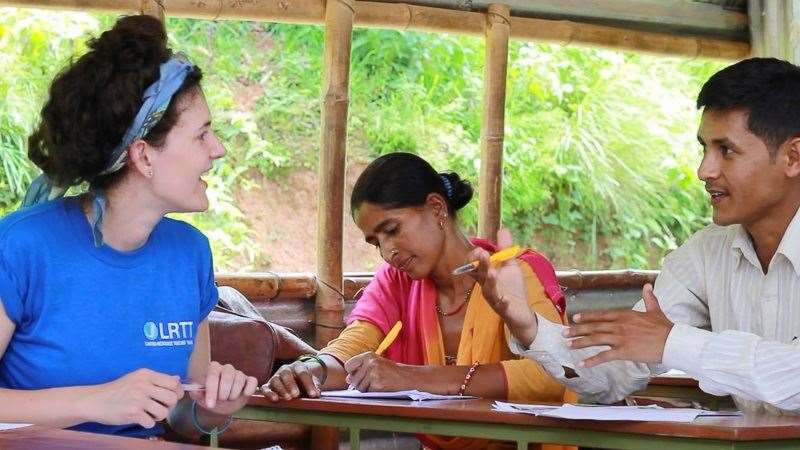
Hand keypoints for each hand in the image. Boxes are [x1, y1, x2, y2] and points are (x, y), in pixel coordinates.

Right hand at [84, 368, 183, 428]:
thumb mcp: (137, 378)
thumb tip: (178, 380)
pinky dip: (147, 423)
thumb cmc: (118, 390)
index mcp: (146, 374)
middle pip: (172, 398)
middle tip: (159, 407)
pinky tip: (139, 418)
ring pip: (164, 412)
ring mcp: (138, 399)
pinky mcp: (132, 413)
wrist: (94, 400)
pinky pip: (151, 423)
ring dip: (158, 416)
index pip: (173, 383)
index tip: (171, 397)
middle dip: (169, 406)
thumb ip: (157, 379)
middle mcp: (143, 385)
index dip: (177, 392)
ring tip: (148, 413)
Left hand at [188, 361, 257, 414]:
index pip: (213, 374)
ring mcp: (239, 374)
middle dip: (223, 393)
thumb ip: (196, 392)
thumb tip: (196, 390)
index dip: (212, 390)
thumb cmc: (210, 398)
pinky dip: (249, 389)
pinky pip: (252, 381)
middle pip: (227, 376)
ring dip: (233, 394)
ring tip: (229, 399)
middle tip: (221, 400)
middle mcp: (226, 368)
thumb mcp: (200, 397)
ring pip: (239, 379)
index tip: (210, 404)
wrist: (221, 406)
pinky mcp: (249, 380)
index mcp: (213, 369)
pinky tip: (244, 394)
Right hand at [261, 360, 321, 401]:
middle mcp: (285, 369)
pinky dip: (268, 393)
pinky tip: (275, 399)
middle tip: (296, 395)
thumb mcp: (313, 382)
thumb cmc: (306, 382)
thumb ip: (315, 387)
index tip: (313, 395)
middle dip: (291, 384)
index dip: (308, 384)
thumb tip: (316, 394)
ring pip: (276, 380)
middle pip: (286, 373)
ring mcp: (276, 377)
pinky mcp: (269, 385)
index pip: (303, 372)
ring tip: (288, 398)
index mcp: (298, 366)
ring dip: (281, 389)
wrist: (298, 380)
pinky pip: (265, 388)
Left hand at [344, 352, 410, 391]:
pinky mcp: (378, 384)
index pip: (348, 365)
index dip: (351, 373)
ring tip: (376, 383)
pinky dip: (372, 392)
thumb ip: (360, 369)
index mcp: (368, 355)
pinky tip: (380, 387)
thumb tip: (347, 379)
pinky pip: (368, 392)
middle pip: (352, 379)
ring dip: (366, 389)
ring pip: (359, 387)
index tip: (357, 375)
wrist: (406, 377)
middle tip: (371, 381)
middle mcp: (370, 363)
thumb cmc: (389, 371)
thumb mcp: (375, 364)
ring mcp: (374, 373)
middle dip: (358, 384)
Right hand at [465, 229, 537, 345]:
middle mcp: (486, 286)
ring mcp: (495, 298)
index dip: (474, 256)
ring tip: (492, 272)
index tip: (480, 250)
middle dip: (480, 265)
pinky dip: (503, 302)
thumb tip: (502, 229)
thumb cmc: (512, 289)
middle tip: (482, 254)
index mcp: (486, 276)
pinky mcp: (504, 308)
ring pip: (489, 289)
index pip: (474, 264)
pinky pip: (502, 305)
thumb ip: (505, 249)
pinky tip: (506, 299)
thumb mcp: (510, 266)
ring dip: (490, 280)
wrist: (521, 312)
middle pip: (479, 275)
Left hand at [566, 284, 673, 367]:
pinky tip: (583, 363)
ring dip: (580, 343)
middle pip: (593, 327)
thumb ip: (648, 298)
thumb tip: (648, 285)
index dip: (586, 317)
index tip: (574, 318)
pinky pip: (604, 356)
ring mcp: (620, 338)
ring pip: (595, 340)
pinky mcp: (624, 351)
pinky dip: (592, 360)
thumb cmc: (665, 327)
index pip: (600, 315)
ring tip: (568, 346)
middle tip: (564, 333)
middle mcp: (619, 325)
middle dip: (577, 330)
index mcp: (624, 315)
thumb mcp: (655, 310)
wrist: (673, 342)